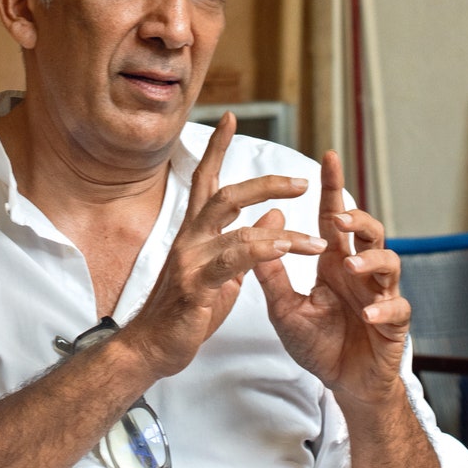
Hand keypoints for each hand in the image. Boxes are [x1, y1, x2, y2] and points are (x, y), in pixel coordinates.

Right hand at [118, 113, 325, 381]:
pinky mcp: (195, 285)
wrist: (150, 348)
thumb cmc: (184, 311)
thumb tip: (277, 215)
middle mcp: (189, 238)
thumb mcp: (224, 273)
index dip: (218, 149)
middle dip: (265, 184)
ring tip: (317, 239)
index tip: (232, 118)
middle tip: (302, 182)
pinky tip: (286, 249)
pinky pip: (233, 260)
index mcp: (194, 233)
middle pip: (225, 195)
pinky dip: (262, 250)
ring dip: (281, 231)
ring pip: (234, 227)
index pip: (206, 181)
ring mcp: (190, 260)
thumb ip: (247, 242)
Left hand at [254, 149, 411, 405]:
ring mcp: (380, 295)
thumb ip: (271, 272)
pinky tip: (366, 314)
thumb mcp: (284, 308)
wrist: (343, 384)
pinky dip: (383, 309)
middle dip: (357, 218)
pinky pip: (396, 309)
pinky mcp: (393, 323)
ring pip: (389, 262)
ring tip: (349, 266)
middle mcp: (360, 272)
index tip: (327, 156)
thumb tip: (262, 224)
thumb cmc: (319, 343)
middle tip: (337, 217)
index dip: (333, 187)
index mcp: (334, 263)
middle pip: (369, 231)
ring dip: (370, 260)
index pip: (334, 218)